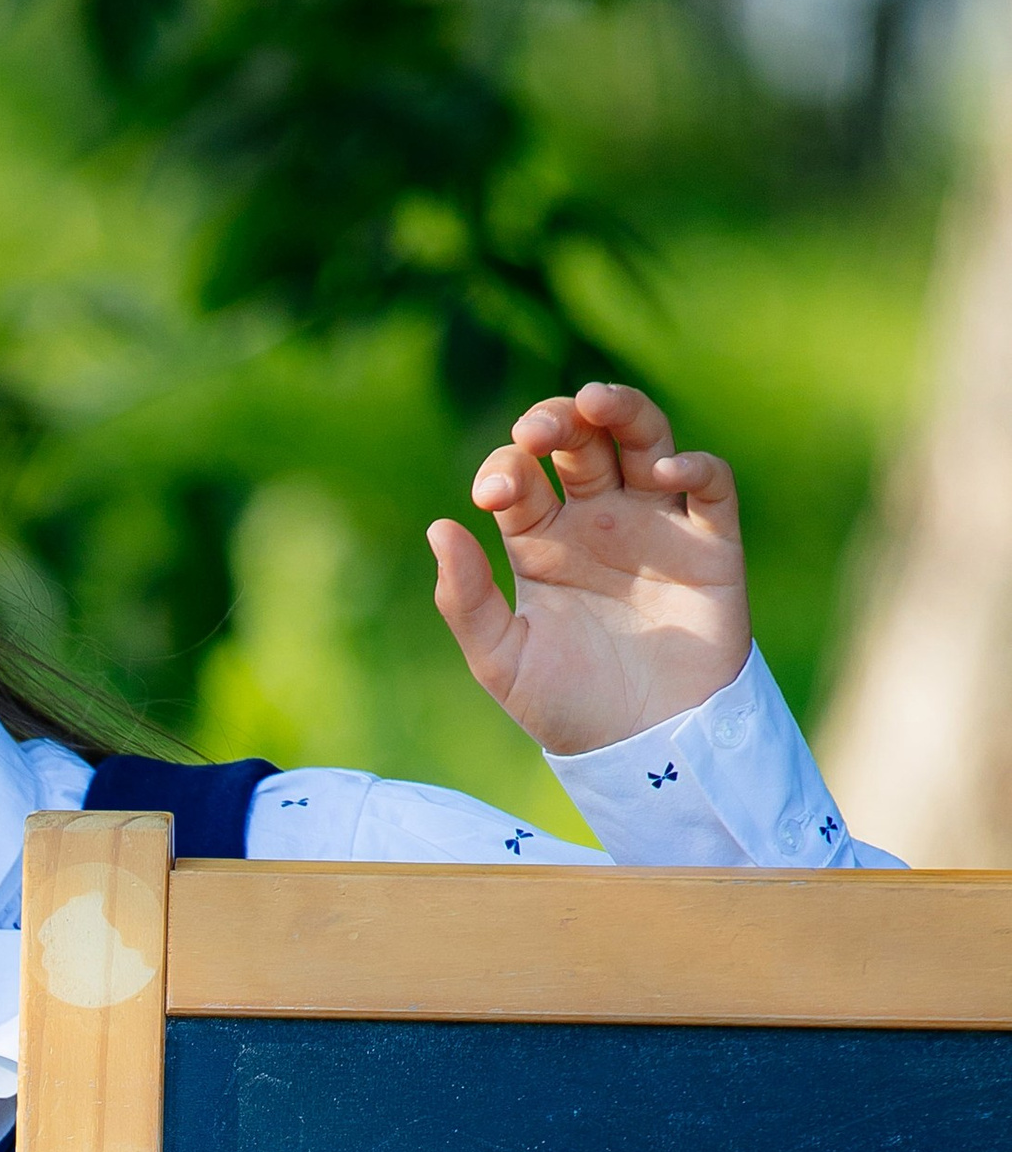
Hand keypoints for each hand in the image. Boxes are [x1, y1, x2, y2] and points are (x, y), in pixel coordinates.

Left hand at [428, 381, 750, 756]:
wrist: (647, 749)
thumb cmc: (568, 707)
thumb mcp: (502, 661)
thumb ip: (465, 600)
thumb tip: (441, 527)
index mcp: (541, 543)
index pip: (520, 478)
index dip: (504, 469)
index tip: (493, 494)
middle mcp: (597, 522)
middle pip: (578, 443)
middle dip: (555, 422)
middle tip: (536, 432)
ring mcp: (655, 526)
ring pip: (643, 440)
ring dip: (622, 411)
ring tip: (595, 402)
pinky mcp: (710, 544)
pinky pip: (710, 485)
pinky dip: (694, 464)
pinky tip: (665, 470)